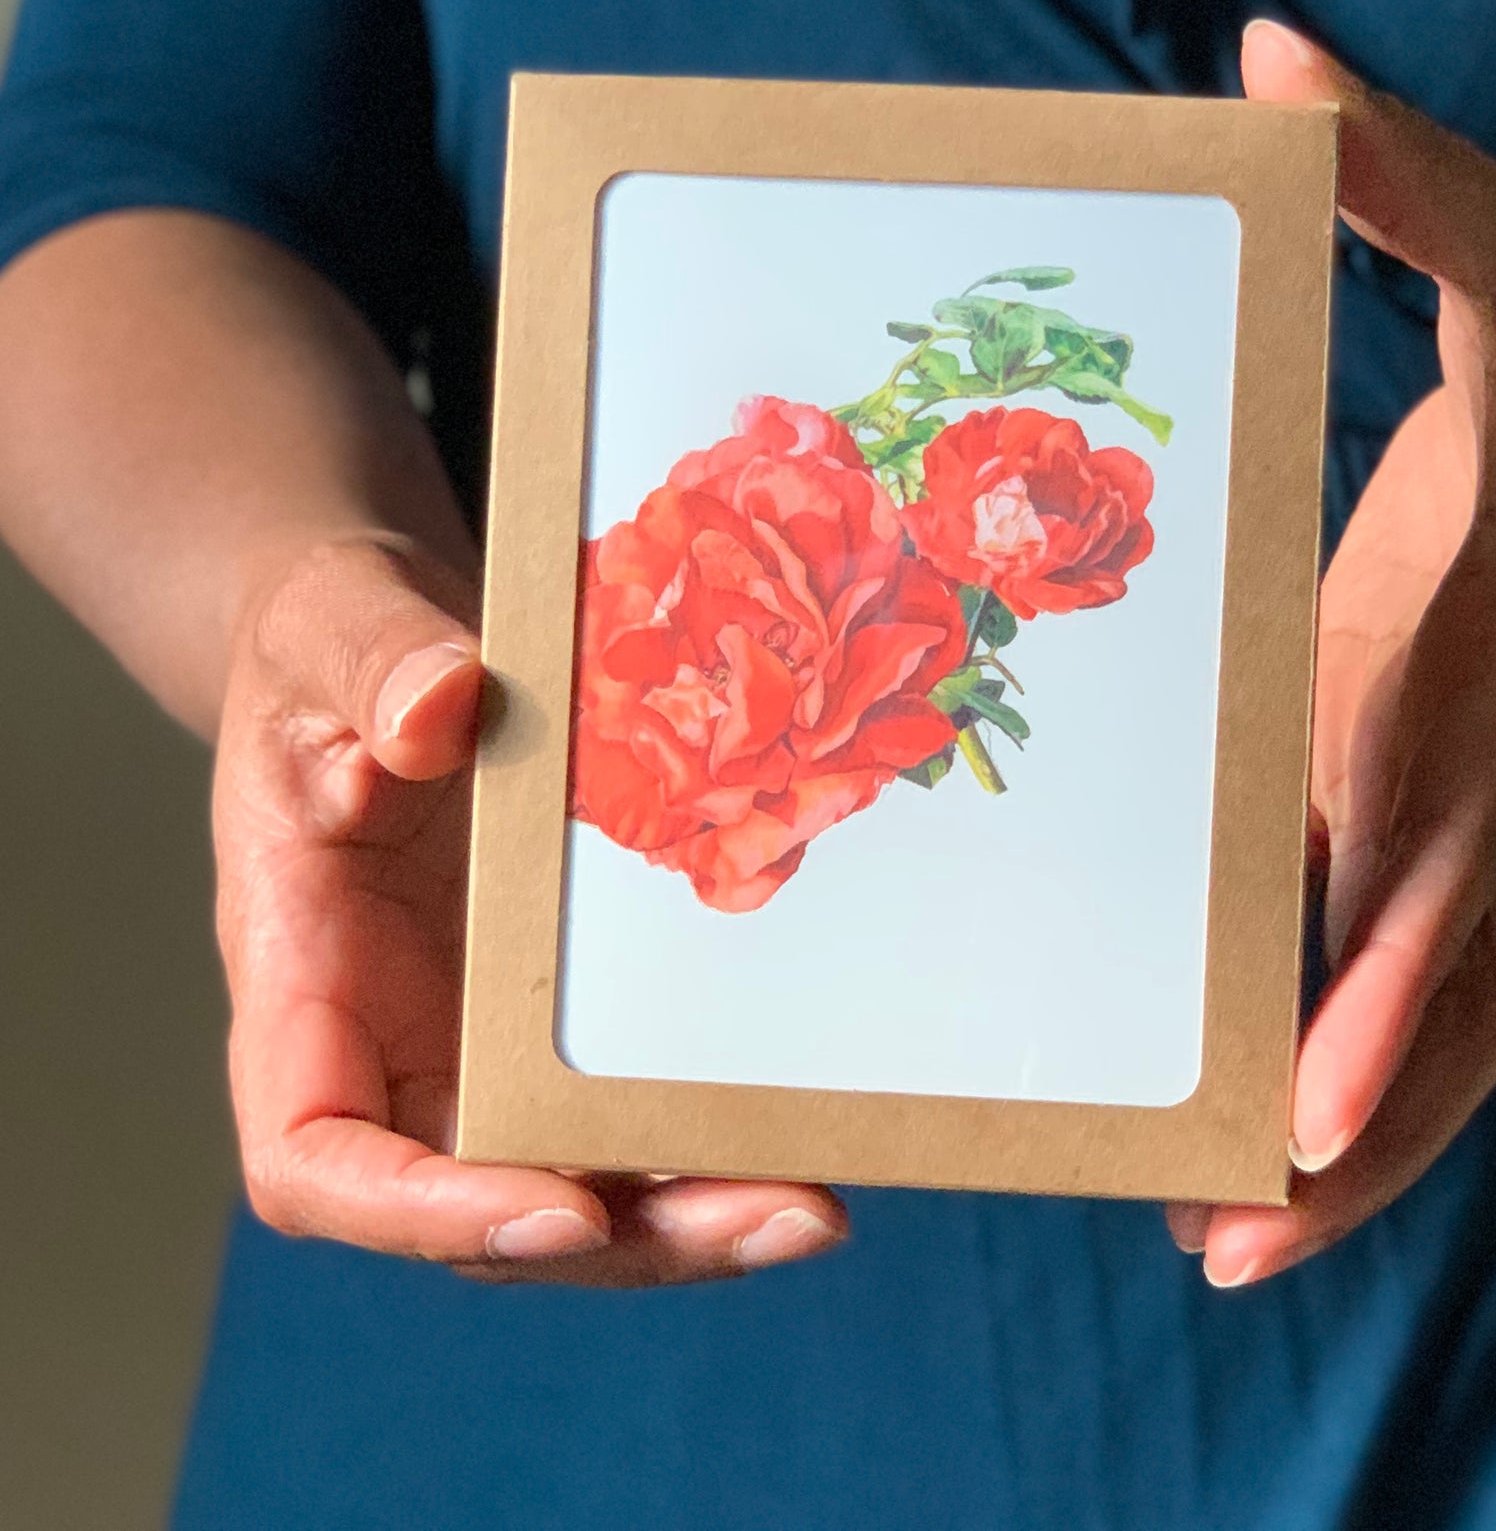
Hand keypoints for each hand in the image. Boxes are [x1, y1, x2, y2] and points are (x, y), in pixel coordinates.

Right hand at [214, 533, 847, 1283]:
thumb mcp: (331, 630)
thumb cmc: (328, 652)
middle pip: (487, 1211)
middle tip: (775, 1222)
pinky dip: (712, 1131)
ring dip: (695, 1212)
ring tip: (817, 1203)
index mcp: (302, 986)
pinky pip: (631, 1099)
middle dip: (629, 1240)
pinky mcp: (562, 1012)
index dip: (427, 1215)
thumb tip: (438, 712)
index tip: (558, 1210)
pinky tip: (812, 1123)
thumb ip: (369, 667)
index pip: (320, 1161)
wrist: (391, 655)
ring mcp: (483, 1042)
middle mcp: (393, 1048)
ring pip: (581, 1182)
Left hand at [1170, 21, 1495, 1283]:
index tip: (1305, 1083)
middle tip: (1233, 1236)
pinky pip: (1437, 970)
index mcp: (1492, 625)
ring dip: (1366, 1133)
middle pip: (1456, 960)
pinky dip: (1368, 1067)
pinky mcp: (1468, 806)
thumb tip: (1275, 51)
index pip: (1445, 810)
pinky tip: (1266, 1138)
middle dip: (1358, 1105)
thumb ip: (1394, 166)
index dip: (1385, 945)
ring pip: (1460, 1003)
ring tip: (1233, 1245)